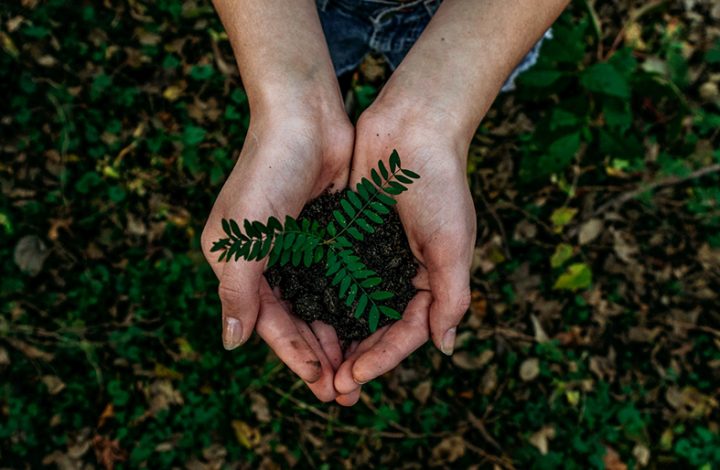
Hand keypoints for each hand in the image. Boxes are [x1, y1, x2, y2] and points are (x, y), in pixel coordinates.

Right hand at [201, 102, 354, 401]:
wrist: (304, 116)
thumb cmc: (267, 172)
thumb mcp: (243, 236)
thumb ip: (237, 291)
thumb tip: (231, 343)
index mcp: (239, 264)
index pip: (269, 322)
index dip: (294, 355)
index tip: (321, 384)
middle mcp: (267, 260)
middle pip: (296, 320)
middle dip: (319, 356)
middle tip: (346, 391)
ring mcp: (299, 248)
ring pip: (320, 305)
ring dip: (338, 336)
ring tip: (360, 368)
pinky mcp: (327, 233)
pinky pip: (339, 279)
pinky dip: (351, 304)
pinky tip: (370, 325)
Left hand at [334, 103, 475, 401]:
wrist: (412, 127)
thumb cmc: (440, 184)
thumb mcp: (453, 244)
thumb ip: (451, 296)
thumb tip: (445, 347)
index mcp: (430, 280)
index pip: (406, 332)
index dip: (381, 359)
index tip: (353, 378)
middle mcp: (400, 273)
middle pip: (376, 328)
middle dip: (355, 358)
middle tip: (330, 387)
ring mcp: (373, 256)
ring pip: (351, 308)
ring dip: (335, 337)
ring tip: (314, 365)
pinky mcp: (349, 236)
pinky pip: (333, 276)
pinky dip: (321, 298)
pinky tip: (301, 318)